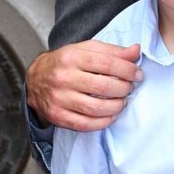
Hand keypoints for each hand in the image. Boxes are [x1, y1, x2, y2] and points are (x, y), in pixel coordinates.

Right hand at [26, 40, 142, 130]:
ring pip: (95, 108)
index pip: (107, 63)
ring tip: (123, 100)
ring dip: (116, 106)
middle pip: (103, 87)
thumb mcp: (87, 48)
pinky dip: (104, 122)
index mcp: (72, 57)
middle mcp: (64, 78)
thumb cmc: (66, 61)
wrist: (36, 78)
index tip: (137, 73)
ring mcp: (59, 99)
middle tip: (131, 87)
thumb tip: (136, 51)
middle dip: (124, 88)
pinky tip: (112, 114)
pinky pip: (85, 124)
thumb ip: (113, 50)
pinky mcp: (58, 116)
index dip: (127, 70)